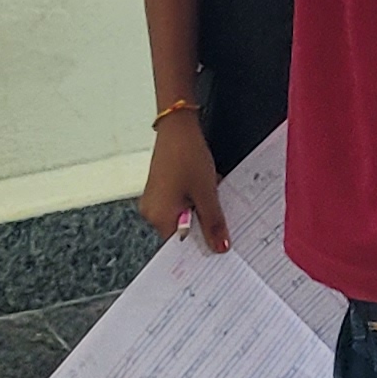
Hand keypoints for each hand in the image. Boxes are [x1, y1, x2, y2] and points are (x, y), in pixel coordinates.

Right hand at [140, 118, 228, 249]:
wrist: (177, 126)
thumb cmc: (188, 157)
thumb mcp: (206, 192)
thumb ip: (213, 223)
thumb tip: (220, 249)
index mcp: (159, 217)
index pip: (180, 245)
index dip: (200, 247)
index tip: (220, 250)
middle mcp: (152, 211)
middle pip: (181, 231)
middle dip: (203, 227)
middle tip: (224, 222)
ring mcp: (155, 199)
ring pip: (183, 215)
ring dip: (201, 211)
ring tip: (216, 199)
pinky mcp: (160, 188)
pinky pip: (180, 203)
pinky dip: (195, 200)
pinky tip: (207, 189)